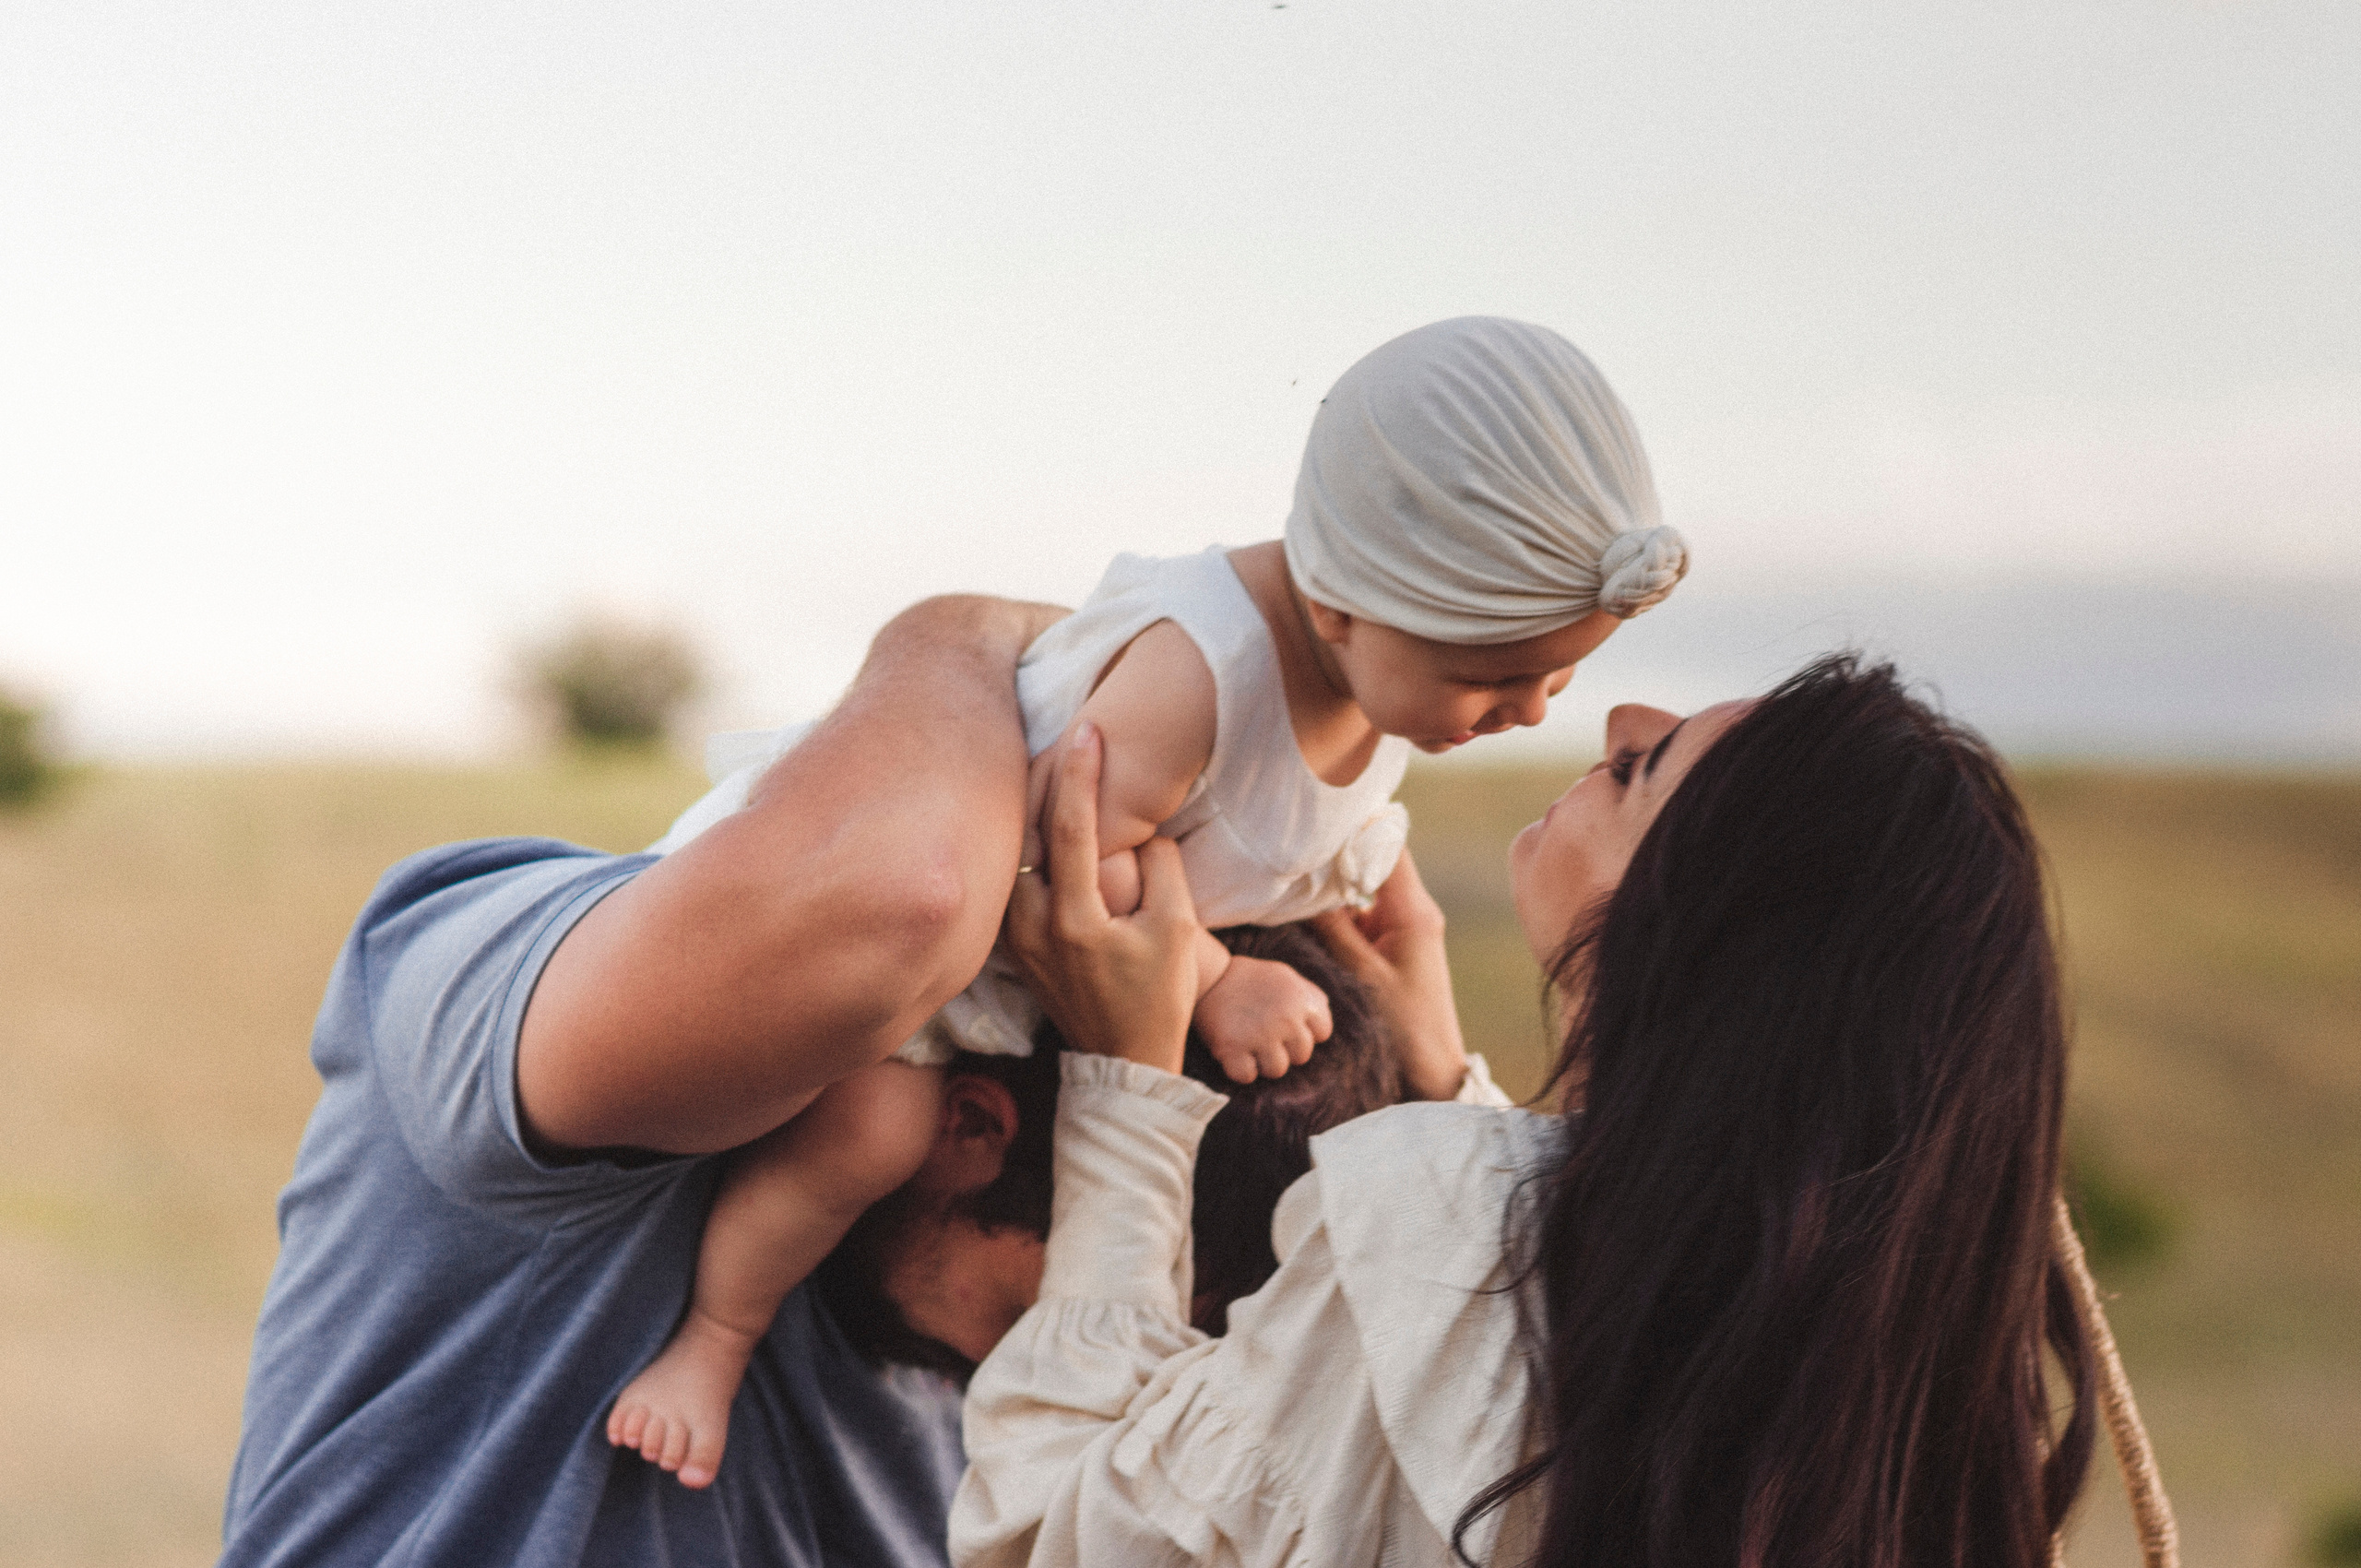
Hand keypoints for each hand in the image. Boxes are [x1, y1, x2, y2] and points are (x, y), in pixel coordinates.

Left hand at [1003, 723, 1199, 1073]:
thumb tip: (1146, 829)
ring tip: (1050, 765)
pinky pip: (1012, 879)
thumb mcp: (1177, 929)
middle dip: (1046, 778)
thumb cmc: (1159, 997)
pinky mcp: (1014, 945)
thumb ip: (1162, 868)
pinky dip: (1026, 844)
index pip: (1072, 827)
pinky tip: (1038, 819)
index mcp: (1074, 920)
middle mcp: (1033, 926)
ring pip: (1014, 854)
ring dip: (1032, 810)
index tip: (1089, 730)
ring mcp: (1016, 937)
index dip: (1082, 773)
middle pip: (1028, 830)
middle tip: (1062, 734)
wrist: (1123, 1059)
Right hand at [1193, 955, 1332, 1083]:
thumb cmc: (1250, 978)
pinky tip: (1235, 1053)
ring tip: (1251, 1046)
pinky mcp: (1232, 1048)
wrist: (1209, 975)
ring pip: (1278, 1070)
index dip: (1306, 1032)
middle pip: (1302, 1055)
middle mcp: (1285, 1019)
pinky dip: (1241, 1069)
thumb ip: (1310, 996)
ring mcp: (1259, 1036)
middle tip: (1266, 1036)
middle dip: (1286, 1049)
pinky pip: (1247, 1076)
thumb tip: (1323, 1019)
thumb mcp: (1286, 977)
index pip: (1322, 1032)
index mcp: (1300, 1000)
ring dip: (1264, 1062)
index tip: (1288, 1028)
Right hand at [1311, 850, 1468, 1099]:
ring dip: (1330, 893)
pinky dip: (1335, 919)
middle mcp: (1411, 914)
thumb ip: (1331, 926)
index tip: (1320, 817)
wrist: (1432, 1075)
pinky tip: (1302, 918)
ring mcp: (1401, 933)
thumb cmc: (1404, 1027)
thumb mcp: (1360, 975)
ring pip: (1359, 897)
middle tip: (1293, 850)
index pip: (1389, 847)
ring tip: (1289, 882)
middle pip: (1370, 868)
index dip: (1357, 827)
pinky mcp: (1391, 952)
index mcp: (1414, 912)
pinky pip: (1359, 922)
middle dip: (1334, 860)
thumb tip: (1299, 886)